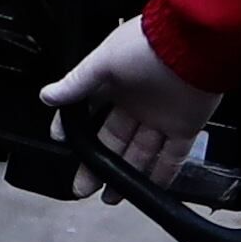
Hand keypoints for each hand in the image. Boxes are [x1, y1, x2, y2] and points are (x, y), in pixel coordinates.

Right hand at [41, 16, 219, 189]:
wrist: (193, 45)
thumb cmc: (146, 45)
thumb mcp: (104, 61)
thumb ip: (77, 83)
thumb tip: (47, 96)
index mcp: (114, 85)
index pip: (88, 112)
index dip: (75, 131)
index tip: (62, 145)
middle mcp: (136, 103)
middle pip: (113, 140)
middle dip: (98, 164)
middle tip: (83, 186)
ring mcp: (161, 117)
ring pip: (140, 153)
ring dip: (127, 175)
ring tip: (110, 196)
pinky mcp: (185, 127)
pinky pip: (172, 156)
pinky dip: (161, 174)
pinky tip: (148, 190)